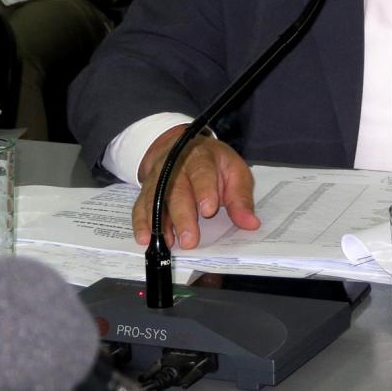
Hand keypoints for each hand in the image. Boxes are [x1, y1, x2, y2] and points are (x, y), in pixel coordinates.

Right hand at [132, 126, 260, 249]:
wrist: (185, 149)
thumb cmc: (214, 164)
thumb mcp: (234, 173)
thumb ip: (240, 198)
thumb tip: (250, 223)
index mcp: (201, 157)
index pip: (202, 172)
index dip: (204, 190)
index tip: (208, 210)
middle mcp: (176, 165)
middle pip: (176, 189)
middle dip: (182, 216)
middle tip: (189, 239)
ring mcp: (159, 177)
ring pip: (156, 199)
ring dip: (160, 223)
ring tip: (168, 242)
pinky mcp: (147, 189)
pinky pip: (141, 205)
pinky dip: (141, 222)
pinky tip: (144, 238)